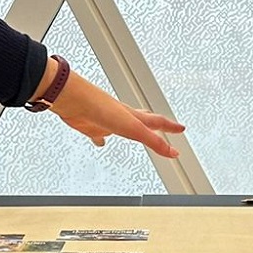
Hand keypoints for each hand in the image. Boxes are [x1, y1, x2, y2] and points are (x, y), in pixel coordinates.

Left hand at [42, 69, 183, 158]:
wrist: (72, 100)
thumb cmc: (100, 108)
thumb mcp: (133, 129)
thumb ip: (153, 141)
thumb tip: (173, 152)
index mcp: (134, 116)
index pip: (158, 121)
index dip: (171, 126)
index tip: (181, 128)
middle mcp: (122, 117)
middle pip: (144, 120)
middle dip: (156, 124)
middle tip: (165, 126)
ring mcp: (106, 120)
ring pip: (122, 126)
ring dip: (131, 130)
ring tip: (135, 134)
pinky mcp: (90, 125)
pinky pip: (98, 134)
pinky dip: (101, 138)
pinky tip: (100, 141)